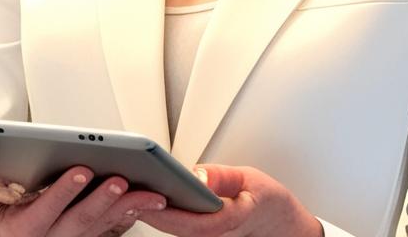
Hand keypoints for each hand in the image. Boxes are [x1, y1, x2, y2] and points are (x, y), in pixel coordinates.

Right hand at [0, 166, 166, 236]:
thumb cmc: (15, 227)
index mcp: (27, 229)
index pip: (46, 211)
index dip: (64, 191)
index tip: (80, 170)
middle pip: (82, 220)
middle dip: (102, 199)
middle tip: (120, 180)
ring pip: (106, 225)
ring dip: (129, 208)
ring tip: (150, 194)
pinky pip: (116, 229)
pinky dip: (133, 215)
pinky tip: (149, 203)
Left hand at [136, 164, 321, 236]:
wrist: (283, 227)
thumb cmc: (269, 203)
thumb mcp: (253, 180)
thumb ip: (223, 177)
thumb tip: (198, 176)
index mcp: (229, 222)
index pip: (190, 222)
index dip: (164, 211)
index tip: (143, 195)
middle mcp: (215, 235)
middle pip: (174, 227)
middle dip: (149, 208)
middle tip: (125, 186)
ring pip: (174, 228)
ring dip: (152, 210)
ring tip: (130, 186)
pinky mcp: (203, 235)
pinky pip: (179, 227)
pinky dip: (163, 212)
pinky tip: (148, 195)